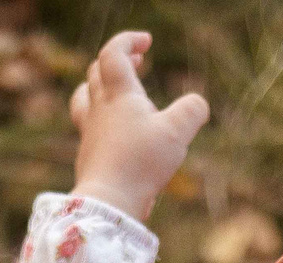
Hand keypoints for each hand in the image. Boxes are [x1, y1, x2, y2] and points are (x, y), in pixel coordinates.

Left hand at [69, 31, 208, 221]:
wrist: (109, 202)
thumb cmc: (141, 163)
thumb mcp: (177, 132)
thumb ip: (192, 110)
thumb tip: (197, 104)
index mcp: (118, 95)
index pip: (113, 54)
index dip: (128, 41)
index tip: (146, 42)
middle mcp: (99, 109)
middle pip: (97, 72)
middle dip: (118, 60)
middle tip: (138, 61)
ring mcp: (90, 133)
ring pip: (85, 98)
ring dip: (99, 86)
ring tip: (115, 91)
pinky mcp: (88, 155)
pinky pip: (89, 127)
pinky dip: (102, 119)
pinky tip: (118, 133)